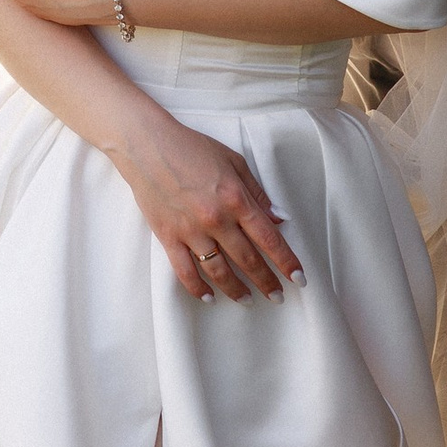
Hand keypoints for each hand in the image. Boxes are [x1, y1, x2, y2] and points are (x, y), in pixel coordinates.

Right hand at [115, 114, 304, 303]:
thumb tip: (279, 218)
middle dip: (266, 282)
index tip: (299, 279)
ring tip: (246, 300)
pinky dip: (197, 288)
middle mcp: (216, 219)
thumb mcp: (233, 161)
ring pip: (218, 271)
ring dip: (235, 290)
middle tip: (277, 297)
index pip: (269, 239)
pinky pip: (185, 271)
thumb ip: (257, 192)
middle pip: (248, 260)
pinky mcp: (168, 237)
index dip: (286, 262)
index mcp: (236, 199)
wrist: (146, 145)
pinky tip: (209, 297)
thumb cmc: (192, 147)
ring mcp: (191, 231)